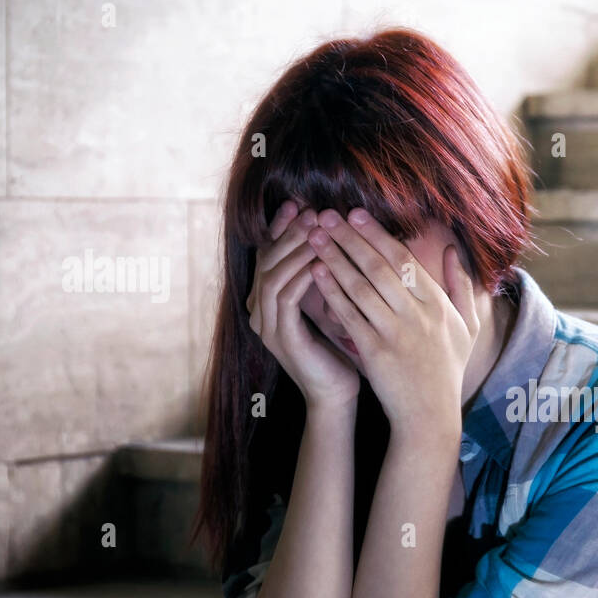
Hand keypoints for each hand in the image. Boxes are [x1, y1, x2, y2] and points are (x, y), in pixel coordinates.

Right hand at [246, 201, 360, 410]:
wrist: (337, 393)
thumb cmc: (337, 349)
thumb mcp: (328, 305)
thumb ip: (322, 275)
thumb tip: (332, 236)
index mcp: (267, 302)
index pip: (268, 256)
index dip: (280, 229)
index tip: (298, 204)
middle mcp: (259, 312)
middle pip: (266, 261)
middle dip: (288, 233)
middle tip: (309, 211)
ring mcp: (267, 327)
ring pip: (273, 276)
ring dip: (295, 250)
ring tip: (317, 229)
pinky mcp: (281, 339)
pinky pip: (286, 299)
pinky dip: (302, 276)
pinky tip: (321, 262)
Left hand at [305, 207, 479, 442]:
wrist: (429, 416)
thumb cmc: (447, 370)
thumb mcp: (467, 327)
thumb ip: (462, 286)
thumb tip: (453, 250)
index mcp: (439, 305)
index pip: (404, 261)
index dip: (377, 235)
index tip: (355, 214)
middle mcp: (418, 315)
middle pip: (380, 267)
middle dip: (350, 238)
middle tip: (326, 215)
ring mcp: (396, 334)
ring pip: (361, 287)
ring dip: (335, 258)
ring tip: (314, 237)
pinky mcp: (375, 353)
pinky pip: (350, 316)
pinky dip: (332, 292)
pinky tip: (316, 273)